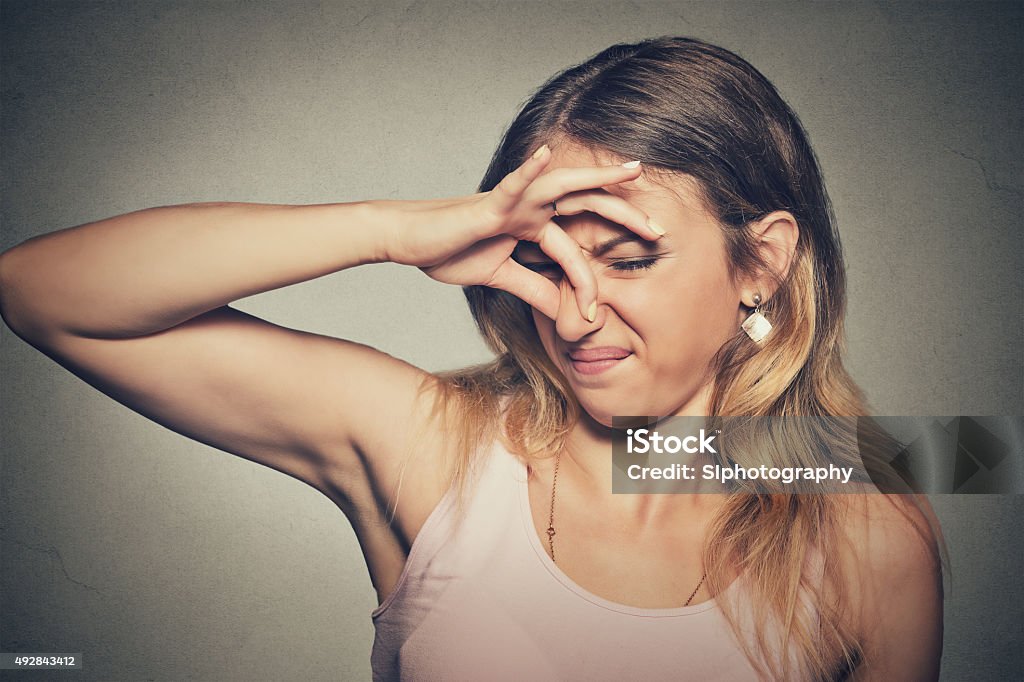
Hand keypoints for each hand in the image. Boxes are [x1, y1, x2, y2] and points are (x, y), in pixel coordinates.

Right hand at [377, 145, 661, 319]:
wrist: (410, 241)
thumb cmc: (451, 252)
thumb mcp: (502, 278)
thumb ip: (536, 288)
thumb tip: (566, 310)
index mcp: (533, 227)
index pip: (577, 246)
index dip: (594, 277)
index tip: (601, 312)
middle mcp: (530, 209)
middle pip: (585, 206)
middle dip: (623, 215)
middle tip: (659, 229)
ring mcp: (512, 203)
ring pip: (562, 186)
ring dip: (597, 178)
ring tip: (630, 170)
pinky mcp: (488, 205)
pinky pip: (512, 185)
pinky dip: (530, 170)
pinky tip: (548, 154)